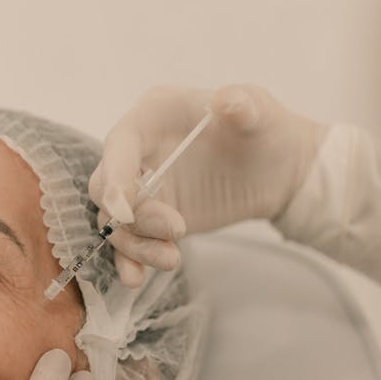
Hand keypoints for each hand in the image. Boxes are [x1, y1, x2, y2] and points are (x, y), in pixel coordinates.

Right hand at [89, 83, 327, 285]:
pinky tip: (137, 278)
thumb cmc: (262, 129)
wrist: (274, 169)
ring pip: (116, 222)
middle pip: (106, 188)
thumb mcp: (258, 111)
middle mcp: (137, 151)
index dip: (114, 176)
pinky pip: (129, 242)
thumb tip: (226, 100)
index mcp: (153, 115)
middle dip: (133, 216)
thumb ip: (242, 103)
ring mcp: (142, 188)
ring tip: (172, 259)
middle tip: (177, 229)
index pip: (119, 144)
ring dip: (136, 245)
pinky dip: (131, 260)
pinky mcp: (151, 219)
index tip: (123, 209)